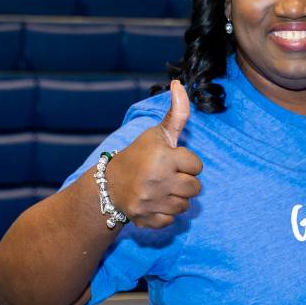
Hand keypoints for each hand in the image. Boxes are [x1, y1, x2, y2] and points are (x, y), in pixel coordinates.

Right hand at [105, 80, 203, 228]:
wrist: (107, 185)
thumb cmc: (138, 156)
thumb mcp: (157, 134)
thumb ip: (176, 113)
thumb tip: (178, 84)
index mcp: (162, 157)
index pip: (197, 166)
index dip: (186, 163)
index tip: (171, 161)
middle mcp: (156, 180)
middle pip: (195, 188)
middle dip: (185, 182)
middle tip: (168, 177)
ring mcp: (150, 201)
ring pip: (185, 206)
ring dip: (177, 198)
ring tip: (162, 189)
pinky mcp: (145, 219)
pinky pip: (171, 221)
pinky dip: (165, 214)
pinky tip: (155, 203)